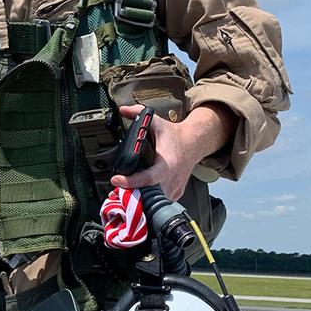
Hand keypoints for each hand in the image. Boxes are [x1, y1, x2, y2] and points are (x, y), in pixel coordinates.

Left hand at [110, 103, 235, 199]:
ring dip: (139, 199)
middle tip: (116, 190)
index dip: (132, 181)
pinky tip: (138, 195)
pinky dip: (149, 200)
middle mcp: (172, 178)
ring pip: (155, 201)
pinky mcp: (175, 193)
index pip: (149, 177)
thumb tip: (123, 109)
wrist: (194, 144)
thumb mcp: (158, 122)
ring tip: (123, 194)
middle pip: (150, 194)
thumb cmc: (175, 136)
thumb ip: (139, 113)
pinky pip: (161, 201)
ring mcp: (175, 188)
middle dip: (132, 195)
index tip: (116, 180)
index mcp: (167, 163)